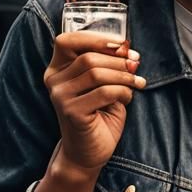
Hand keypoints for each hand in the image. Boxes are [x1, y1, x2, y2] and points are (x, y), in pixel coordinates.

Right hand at [44, 32, 144, 174]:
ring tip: (136, 83)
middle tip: (136, 65)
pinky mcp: (71, 112)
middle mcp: (54, 80)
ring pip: (96, 73)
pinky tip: (127, 99)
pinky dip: (122, 92)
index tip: (122, 44)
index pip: (67, 41)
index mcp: (58, 69)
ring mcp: (60, 97)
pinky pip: (103, 92)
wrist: (88, 153)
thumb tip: (126, 47)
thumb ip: (107, 64)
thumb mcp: (103, 84)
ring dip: (123, 75)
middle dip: (118, 60)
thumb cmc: (98, 115)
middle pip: (88, 57)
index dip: (96, 38)